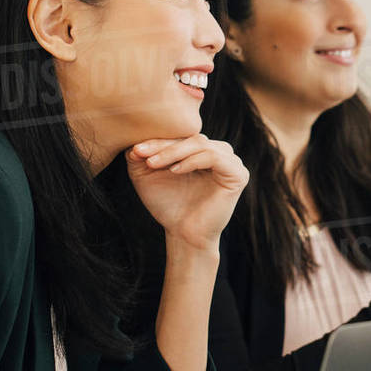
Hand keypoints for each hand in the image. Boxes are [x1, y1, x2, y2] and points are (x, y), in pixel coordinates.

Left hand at [127, 134, 248, 251]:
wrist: (183, 234)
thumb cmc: (168, 204)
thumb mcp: (147, 175)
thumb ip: (140, 155)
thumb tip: (132, 141)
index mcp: (202, 149)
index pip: (180, 136)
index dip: (157, 140)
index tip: (135, 150)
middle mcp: (219, 152)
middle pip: (190, 137)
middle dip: (163, 145)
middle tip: (141, 153)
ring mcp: (231, 162)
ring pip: (201, 144)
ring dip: (174, 152)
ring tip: (153, 163)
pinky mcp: (238, 174)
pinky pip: (214, 157)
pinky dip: (192, 161)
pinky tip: (175, 170)